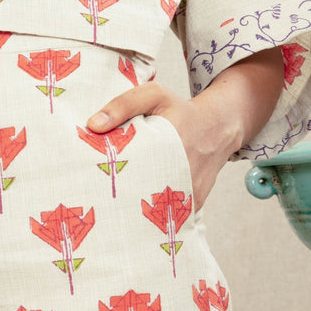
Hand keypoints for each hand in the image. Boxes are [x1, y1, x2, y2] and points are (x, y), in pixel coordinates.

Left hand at [85, 47, 283, 210]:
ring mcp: (191, 190)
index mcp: (171, 141)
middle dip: (118, 198)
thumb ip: (124, 104)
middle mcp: (183, 170)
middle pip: (142, 193)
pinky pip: (171, 214)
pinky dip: (155, 214)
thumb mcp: (154, 95)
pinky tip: (136, 211)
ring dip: (136, 209)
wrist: (218, 128)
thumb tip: (93, 125)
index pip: (134, 165)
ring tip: (112, 210)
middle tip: (95, 199)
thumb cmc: (180, 110)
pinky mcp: (196, 203)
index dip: (112, 175)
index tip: (92, 180)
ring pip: (157, 209)